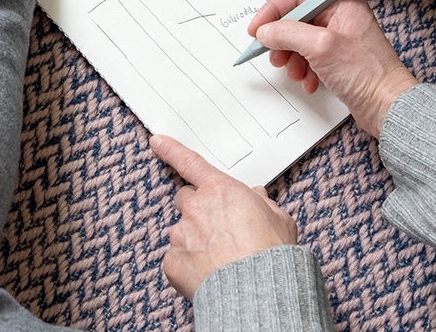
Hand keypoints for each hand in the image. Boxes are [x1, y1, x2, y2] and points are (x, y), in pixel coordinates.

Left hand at [150, 134, 296, 299]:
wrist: (259, 293)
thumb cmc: (271, 255)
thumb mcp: (279, 219)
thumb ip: (263, 203)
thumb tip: (257, 195)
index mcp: (219, 190)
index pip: (189, 162)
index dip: (170, 149)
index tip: (156, 141)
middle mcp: (195, 208)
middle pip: (185, 199)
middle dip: (197, 209)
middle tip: (216, 228)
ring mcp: (181, 235)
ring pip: (180, 232)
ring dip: (193, 240)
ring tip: (218, 261)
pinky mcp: (172, 263)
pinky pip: (175, 260)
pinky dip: (187, 266)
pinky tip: (206, 276)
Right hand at [247, 0, 417, 136]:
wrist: (388, 107)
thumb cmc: (366, 74)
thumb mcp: (320, 46)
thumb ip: (287, 33)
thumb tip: (264, 31)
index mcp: (341, 4)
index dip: (272, 12)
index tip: (257, 29)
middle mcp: (341, 17)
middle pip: (296, 20)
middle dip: (282, 40)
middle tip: (274, 56)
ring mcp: (339, 39)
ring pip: (299, 41)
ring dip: (292, 58)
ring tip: (295, 73)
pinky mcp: (339, 59)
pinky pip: (309, 58)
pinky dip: (303, 70)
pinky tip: (309, 82)